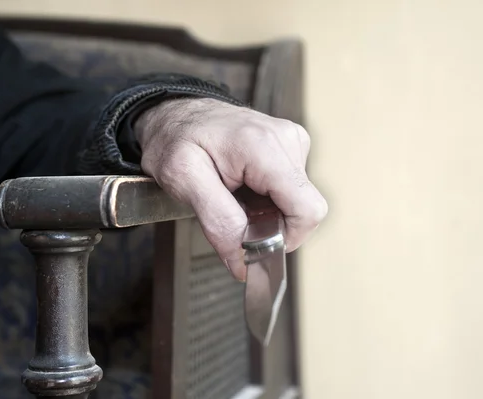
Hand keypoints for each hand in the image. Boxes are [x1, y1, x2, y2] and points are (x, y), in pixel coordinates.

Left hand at [134, 98, 327, 280]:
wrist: (175, 113)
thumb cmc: (175, 140)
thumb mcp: (183, 181)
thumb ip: (218, 221)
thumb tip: (243, 262)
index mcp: (264, 147)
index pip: (307, 210)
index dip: (285, 238)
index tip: (255, 244)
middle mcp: (287, 140)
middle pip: (304, 209)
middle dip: (272, 226)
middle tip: (235, 219)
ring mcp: (292, 141)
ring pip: (298, 203)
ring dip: (268, 214)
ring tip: (234, 199)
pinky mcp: (290, 147)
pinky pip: (292, 190)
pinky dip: (269, 200)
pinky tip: (243, 189)